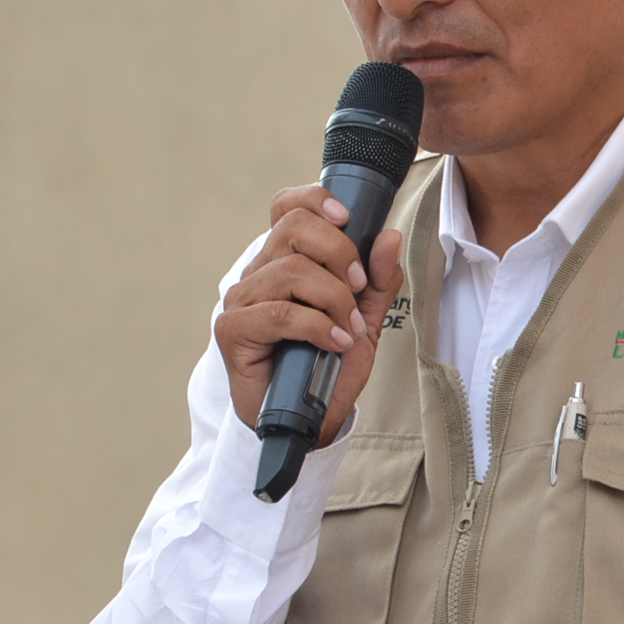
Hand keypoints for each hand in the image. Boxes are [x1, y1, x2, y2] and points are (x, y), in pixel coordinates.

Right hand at [216, 188, 405, 447]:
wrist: (309, 422)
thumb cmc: (329, 369)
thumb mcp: (366, 319)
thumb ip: (378, 280)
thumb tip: (390, 236)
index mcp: (285, 260)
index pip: (287, 207)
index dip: (315, 201)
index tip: (347, 218)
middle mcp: (259, 273)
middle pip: (293, 228)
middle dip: (339, 253)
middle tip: (359, 287)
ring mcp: (242, 300)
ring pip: (291, 271)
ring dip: (333, 300)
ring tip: (349, 329)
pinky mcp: (233, 331)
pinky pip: (280, 313)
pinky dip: (317, 327)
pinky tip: (335, 344)